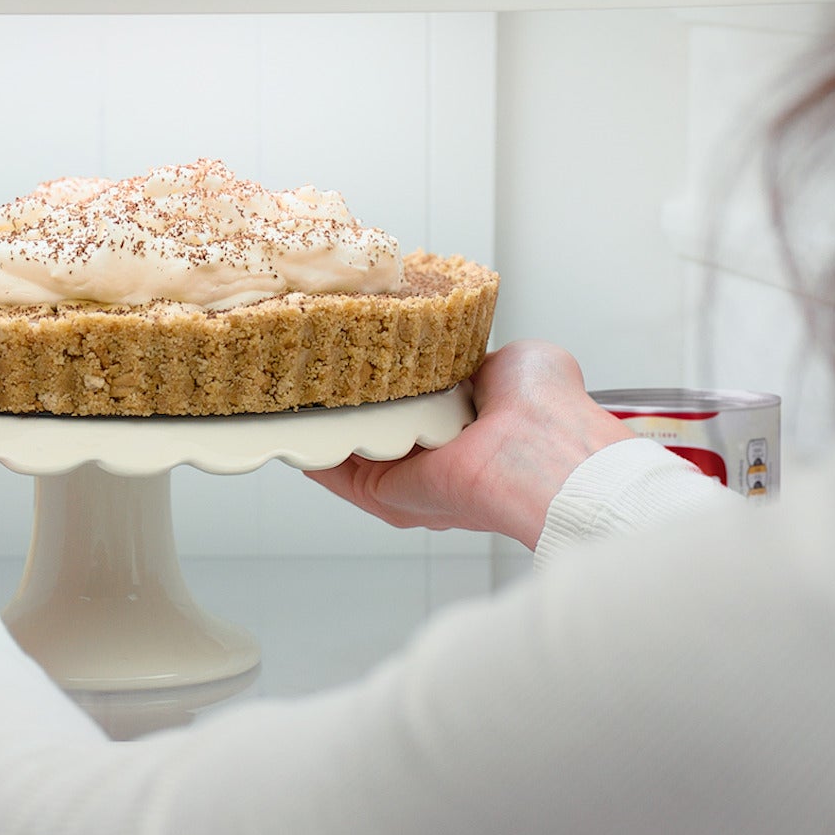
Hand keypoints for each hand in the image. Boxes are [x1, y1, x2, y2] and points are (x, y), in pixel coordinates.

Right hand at [305, 340, 635, 548]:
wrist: (541, 452)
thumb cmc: (546, 408)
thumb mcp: (515, 358)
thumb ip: (474, 351)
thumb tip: (452, 340)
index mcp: (468, 421)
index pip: (412, 398)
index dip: (381, 374)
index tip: (349, 351)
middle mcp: (437, 453)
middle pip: (373, 426)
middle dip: (340, 397)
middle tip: (308, 366)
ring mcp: (410, 476)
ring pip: (348, 449)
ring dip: (316, 423)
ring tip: (287, 389)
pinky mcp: (387, 494)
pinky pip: (336, 473)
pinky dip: (309, 450)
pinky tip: (288, 423)